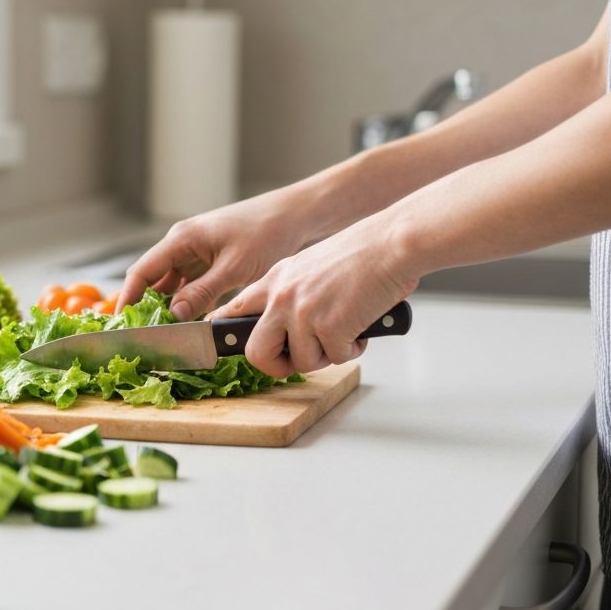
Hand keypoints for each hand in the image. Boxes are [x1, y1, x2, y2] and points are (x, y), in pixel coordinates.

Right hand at [118, 189, 310, 319]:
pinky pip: (189, 284)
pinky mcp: (210, 259)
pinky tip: (191, 322)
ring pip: (171, 284)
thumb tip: (174, 315)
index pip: (141, 272)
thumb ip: (202, 292)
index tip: (122, 325)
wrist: (294, 216)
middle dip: (147, 307)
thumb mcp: (234, 268)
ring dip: (169, 307)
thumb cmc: (266, 233)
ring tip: (166, 334)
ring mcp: (196, 251)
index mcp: (181, 239)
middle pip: (153, 280)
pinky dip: (188, 302)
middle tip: (145, 337)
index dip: (128, 300)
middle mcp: (182, 243)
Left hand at [207, 215, 416, 376]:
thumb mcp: (308, 266)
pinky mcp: (329, 326)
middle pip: (255, 352)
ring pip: (302, 362)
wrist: (391, 243)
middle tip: (297, 361)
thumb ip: (290, 292)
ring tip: (345, 331)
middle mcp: (282, 296)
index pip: (234, 310)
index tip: (219, 344)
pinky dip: (353, 349)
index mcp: (274, 279)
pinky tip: (362, 326)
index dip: (226, 333)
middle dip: (276, 366)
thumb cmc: (361, 254)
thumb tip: (284, 327)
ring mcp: (303, 312)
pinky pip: (336, 357)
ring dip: (327, 355)